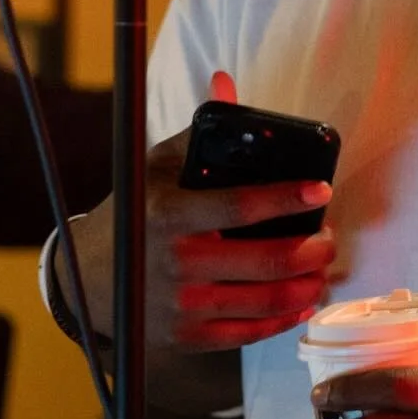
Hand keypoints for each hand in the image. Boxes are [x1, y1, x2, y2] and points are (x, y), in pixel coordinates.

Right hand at [68, 72, 336, 351]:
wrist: (88, 277)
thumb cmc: (134, 213)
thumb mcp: (157, 166)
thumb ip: (199, 130)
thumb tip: (225, 82)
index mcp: (170, 215)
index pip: (240, 207)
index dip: (287, 198)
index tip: (320, 191)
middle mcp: (177, 263)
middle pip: (266, 261)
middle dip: (312, 248)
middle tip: (328, 237)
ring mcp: (183, 305)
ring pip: (266, 301)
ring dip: (307, 283)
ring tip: (322, 266)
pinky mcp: (187, 336)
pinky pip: (249, 333)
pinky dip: (284, 317)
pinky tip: (301, 299)